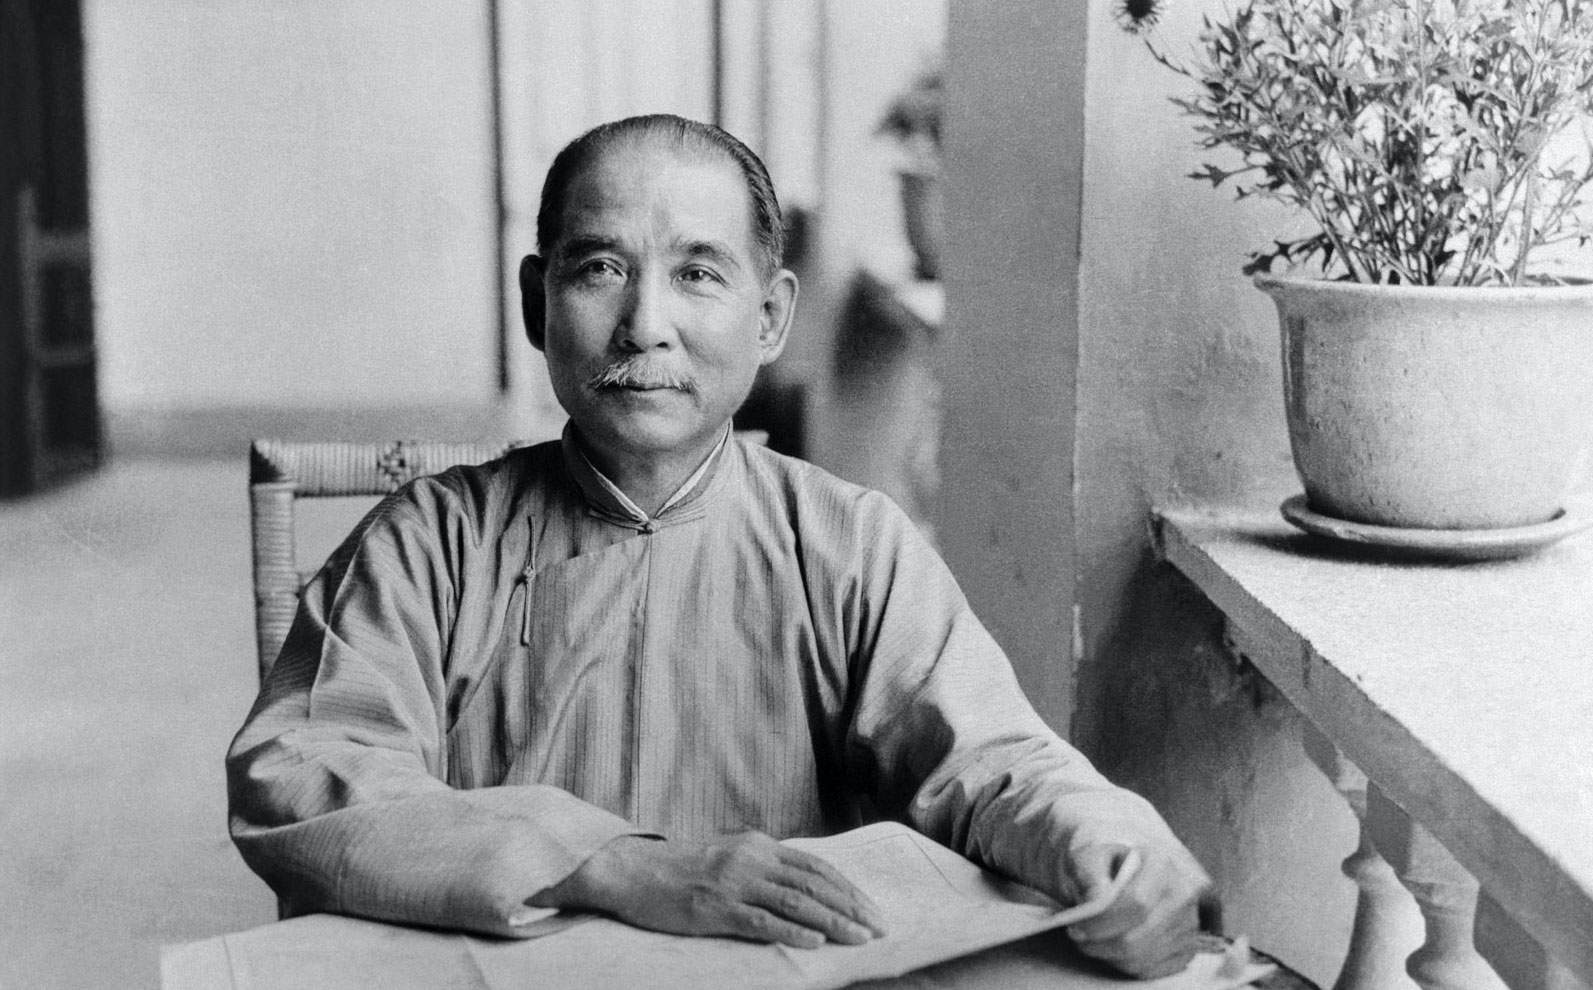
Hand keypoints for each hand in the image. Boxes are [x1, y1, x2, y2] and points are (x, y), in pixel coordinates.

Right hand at [531, 831, 887, 948]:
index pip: (816, 867)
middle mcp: (751, 859)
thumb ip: (765, 868)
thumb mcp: (730, 857)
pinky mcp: (713, 908)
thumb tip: (805, 887)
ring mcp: (733, 883)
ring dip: (833, 921)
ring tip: (859, 938)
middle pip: (814, 883)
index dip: (849, 888)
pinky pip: (759, 920)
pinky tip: (814, 942)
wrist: (632, 871)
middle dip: (851, 907)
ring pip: (794, 902)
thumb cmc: (683, 870)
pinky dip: (790, 931)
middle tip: (880, 928)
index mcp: (759, 846)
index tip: (873, 909)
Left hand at [1064, 841, 1208, 978]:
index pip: (1137, 903)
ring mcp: (1189, 923)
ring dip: (1109, 955)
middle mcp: (1183, 893)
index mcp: (1162, 863)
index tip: (1076, 928)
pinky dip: (1124, 964)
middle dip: (1101, 944)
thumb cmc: (1107, 864)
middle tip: (1078, 938)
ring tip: (1091, 942)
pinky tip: (1111, 949)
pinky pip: (1151, 970)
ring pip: (1142, 958)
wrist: (1127, 871)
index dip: (1103, 923)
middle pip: (1138, 938)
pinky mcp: (1186, 948)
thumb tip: (1096, 898)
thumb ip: (1089, 872)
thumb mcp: (1090, 856)